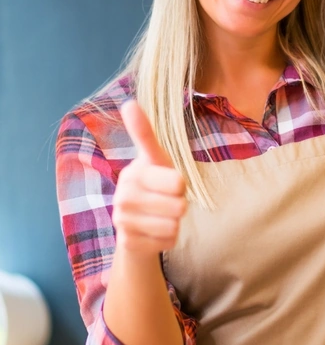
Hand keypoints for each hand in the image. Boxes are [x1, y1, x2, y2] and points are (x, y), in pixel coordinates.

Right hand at [112, 100, 186, 255]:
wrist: (134, 225)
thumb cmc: (153, 185)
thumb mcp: (155, 159)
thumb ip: (144, 133)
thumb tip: (128, 102)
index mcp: (134, 172)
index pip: (176, 181)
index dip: (180, 184)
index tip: (174, 182)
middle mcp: (124, 195)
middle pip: (180, 205)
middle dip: (180, 204)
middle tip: (167, 200)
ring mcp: (122, 219)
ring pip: (174, 224)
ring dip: (175, 222)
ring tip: (161, 215)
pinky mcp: (128, 242)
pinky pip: (168, 240)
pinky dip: (168, 238)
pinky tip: (154, 231)